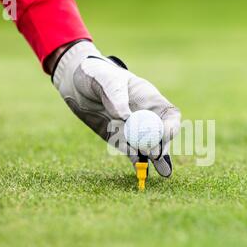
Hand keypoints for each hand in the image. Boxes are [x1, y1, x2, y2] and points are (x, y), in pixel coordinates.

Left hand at [52, 40, 180, 176]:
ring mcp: (133, 130)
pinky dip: (137, 162)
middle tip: (156, 155)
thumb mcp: (104, 79)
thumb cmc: (94, 74)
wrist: (75, 84)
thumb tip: (125, 117)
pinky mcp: (120, 139)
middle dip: (163, 146)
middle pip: (161, 135)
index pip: (169, 115)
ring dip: (155, 159)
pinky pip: (131, 152)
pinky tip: (143, 172)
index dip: (171, 125)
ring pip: (149, 147)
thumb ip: (115, 96)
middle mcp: (145, 116)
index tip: (165, 134)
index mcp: (148, 98)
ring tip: (164, 172)